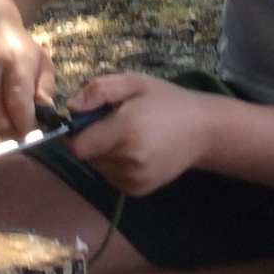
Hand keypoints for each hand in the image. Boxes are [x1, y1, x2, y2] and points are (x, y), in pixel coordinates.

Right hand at [0, 17, 55, 139]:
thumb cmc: (18, 49)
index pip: (17, 105)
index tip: (35, 130)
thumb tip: (45, 111)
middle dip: (14, 130)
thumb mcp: (42, 62)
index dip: (28, 125)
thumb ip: (46, 88)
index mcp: (12, 61)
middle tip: (20, 123)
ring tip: (6, 118)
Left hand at [64, 73, 214, 196]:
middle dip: (91, 139)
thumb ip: (98, 91)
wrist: (202, 131)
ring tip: (127, 136)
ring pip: (98, 167)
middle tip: (113, 123)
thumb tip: (71, 108)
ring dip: (103, 153)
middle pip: (87, 156)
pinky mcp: (138, 190)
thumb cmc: (166, 101)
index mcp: (126, 131)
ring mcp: (134, 179)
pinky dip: (114, 165)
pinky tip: (133, 151)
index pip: (78, 146)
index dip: (73, 133)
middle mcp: (128, 160)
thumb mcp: (133, 83)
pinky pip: (111, 177)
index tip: (83, 120)